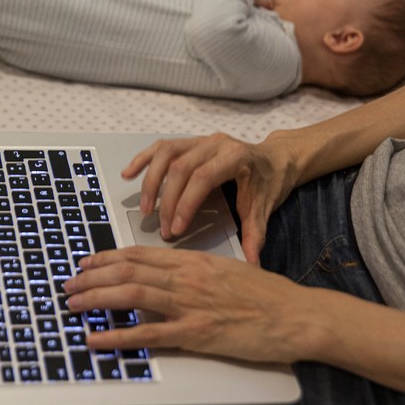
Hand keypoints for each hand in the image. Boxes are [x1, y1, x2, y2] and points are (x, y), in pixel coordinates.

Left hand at [64, 246, 312, 363]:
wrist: (296, 314)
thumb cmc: (266, 295)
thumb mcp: (226, 271)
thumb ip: (194, 271)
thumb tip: (166, 273)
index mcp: (193, 260)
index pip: (139, 254)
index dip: (107, 257)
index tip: (86, 262)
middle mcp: (187, 277)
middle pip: (127, 270)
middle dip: (91, 277)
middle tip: (69, 284)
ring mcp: (190, 305)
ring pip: (131, 295)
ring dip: (96, 299)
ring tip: (73, 305)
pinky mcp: (197, 333)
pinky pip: (149, 334)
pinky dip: (118, 336)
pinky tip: (97, 339)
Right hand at [121, 132, 300, 262]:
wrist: (276, 158)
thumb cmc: (269, 182)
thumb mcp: (264, 208)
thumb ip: (254, 235)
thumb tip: (252, 264)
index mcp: (235, 157)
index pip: (203, 178)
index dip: (186, 203)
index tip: (177, 229)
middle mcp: (215, 144)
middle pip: (180, 167)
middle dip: (167, 201)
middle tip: (163, 229)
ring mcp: (200, 140)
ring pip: (166, 154)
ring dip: (151, 182)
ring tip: (144, 208)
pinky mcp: (190, 142)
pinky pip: (161, 147)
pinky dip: (143, 160)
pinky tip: (128, 174)